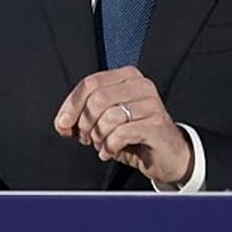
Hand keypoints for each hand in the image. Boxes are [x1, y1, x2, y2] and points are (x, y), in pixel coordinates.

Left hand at [53, 66, 192, 186]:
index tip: (63, 124)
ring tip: (102, 145)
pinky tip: (110, 151)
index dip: (71, 105)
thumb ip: (83, 116)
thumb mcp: (106, 121)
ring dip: (98, 137)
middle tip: (87, 138)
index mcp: (127, 77)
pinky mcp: (156, 124)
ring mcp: (151, 104)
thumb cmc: (136, 134)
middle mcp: (141, 85)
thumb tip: (62, 123)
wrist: (169, 155)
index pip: (90, 83)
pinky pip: (120, 134)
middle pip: (97, 99)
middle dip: (85, 124)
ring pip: (108, 117)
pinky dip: (109, 147)